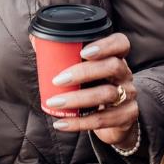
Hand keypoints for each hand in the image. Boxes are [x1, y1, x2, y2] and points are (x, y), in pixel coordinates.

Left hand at [43, 33, 140, 150]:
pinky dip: (79, 122)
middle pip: (112, 66)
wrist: (115, 122)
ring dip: (77, 99)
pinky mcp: (126, 117)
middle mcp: (125, 75)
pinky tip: (61, 123)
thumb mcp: (86, 72)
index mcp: (116, 58)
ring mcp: (128, 96)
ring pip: (107, 94)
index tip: (83, 52)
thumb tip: (36, 40)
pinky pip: (102, 120)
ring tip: (54, 102)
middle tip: (57, 80)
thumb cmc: (94, 89)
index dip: (105, 45)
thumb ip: (63, 55)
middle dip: (83, 72)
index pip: (121, 43)